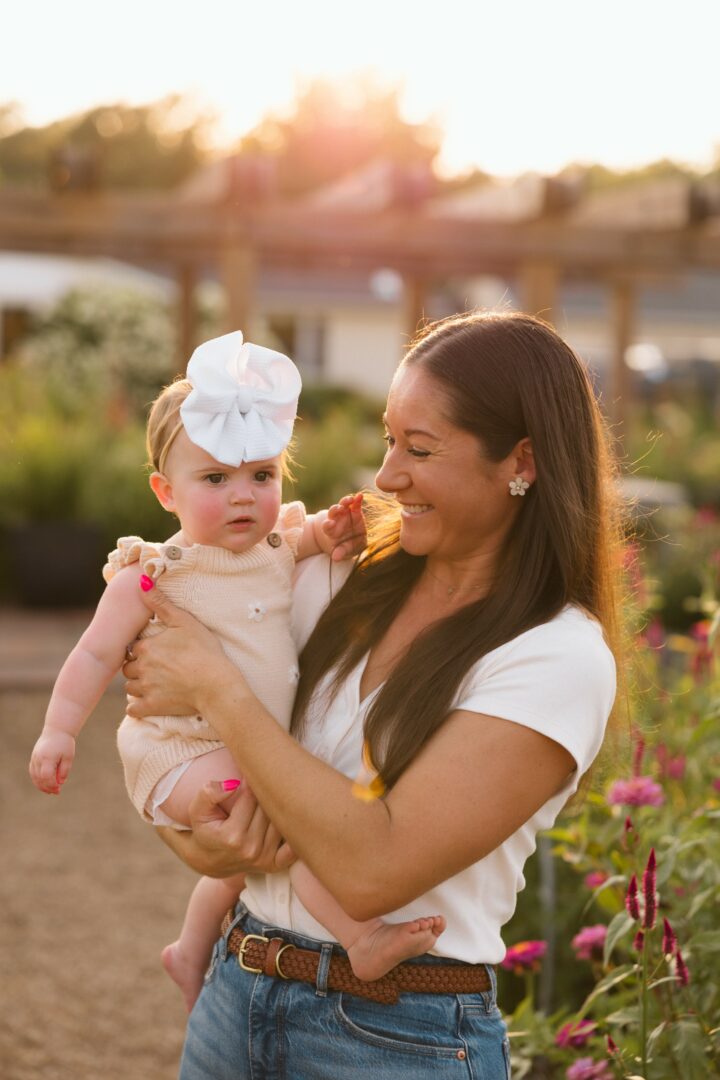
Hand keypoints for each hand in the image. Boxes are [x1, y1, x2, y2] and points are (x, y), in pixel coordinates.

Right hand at [29, 730, 75, 793]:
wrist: (56, 731)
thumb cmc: (65, 743)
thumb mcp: (68, 757)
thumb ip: (64, 770)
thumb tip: (60, 783)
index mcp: (47, 758)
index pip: (46, 776)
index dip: (51, 785)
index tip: (59, 789)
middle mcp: (38, 758)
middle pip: (39, 778)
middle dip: (47, 787)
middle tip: (56, 792)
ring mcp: (34, 758)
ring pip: (34, 776)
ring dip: (41, 785)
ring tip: (50, 791)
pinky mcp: (33, 758)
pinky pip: (32, 772)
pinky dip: (37, 779)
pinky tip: (44, 784)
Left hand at [123, 588, 239, 719]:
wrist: (216, 684)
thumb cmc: (204, 650)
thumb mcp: (184, 621)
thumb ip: (160, 603)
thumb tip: (142, 582)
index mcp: (146, 647)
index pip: (134, 647)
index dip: (144, 648)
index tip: (159, 650)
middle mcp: (140, 667)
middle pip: (129, 667)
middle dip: (138, 666)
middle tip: (157, 667)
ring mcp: (145, 689)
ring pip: (130, 687)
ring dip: (138, 685)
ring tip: (156, 682)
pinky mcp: (151, 707)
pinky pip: (133, 709)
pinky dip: (138, 706)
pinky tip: (150, 700)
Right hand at [159, 780, 296, 876]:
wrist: (208, 861)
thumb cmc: (203, 830)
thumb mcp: (196, 811)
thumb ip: (208, 794)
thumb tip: (233, 784)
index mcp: (232, 836)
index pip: (252, 797)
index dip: (253, 779)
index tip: (252, 771)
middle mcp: (251, 849)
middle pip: (269, 808)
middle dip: (268, 790)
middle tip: (269, 775)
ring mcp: (264, 859)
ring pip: (282, 821)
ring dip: (282, 806)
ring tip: (278, 792)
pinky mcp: (274, 865)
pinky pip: (292, 846)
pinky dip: (295, 832)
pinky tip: (293, 817)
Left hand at [322, 493, 364, 561]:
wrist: (351, 542)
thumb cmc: (346, 547)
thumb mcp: (344, 551)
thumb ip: (341, 552)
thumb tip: (335, 558)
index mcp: (331, 531)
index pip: (327, 527)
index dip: (328, 525)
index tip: (330, 524)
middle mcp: (337, 520)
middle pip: (333, 513)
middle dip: (335, 510)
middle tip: (339, 508)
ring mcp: (345, 514)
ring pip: (343, 505)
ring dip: (345, 502)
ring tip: (350, 500)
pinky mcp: (354, 511)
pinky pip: (355, 504)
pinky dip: (357, 499)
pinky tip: (360, 495)